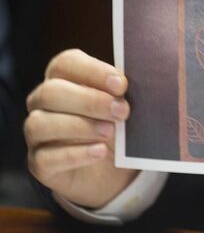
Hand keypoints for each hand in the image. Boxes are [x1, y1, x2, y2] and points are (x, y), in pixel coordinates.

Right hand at [25, 49, 137, 207]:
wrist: (114, 169)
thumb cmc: (117, 125)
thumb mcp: (124, 104)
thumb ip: (123, 91)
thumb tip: (138, 81)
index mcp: (64, 79)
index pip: (65, 63)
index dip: (92, 71)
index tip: (122, 84)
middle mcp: (43, 103)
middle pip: (51, 92)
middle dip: (89, 100)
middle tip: (122, 111)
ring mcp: (37, 134)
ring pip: (41, 124)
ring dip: (80, 126)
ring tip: (111, 131)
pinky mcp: (40, 164)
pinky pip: (46, 157)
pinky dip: (76, 154)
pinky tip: (100, 151)